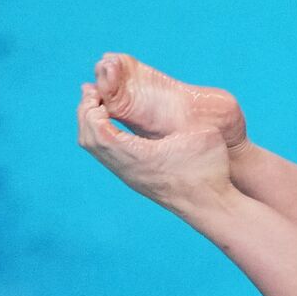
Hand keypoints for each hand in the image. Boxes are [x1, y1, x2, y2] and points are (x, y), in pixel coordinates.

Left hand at [76, 82, 231, 208]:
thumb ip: (183, 118)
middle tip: (91, 90)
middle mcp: (128, 169)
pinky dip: (101, 133)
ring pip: (95, 150)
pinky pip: (106, 154)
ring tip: (97, 103)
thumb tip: (173, 99)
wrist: (210, 206)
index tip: (99, 89)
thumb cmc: (209, 170)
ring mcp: (129, 175)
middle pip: (89, 141)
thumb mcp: (201, 136)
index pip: (99, 133)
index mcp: (140, 157)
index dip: (92, 108)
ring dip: (92, 124)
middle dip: (86, 113)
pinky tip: (111, 120)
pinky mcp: (134, 177)